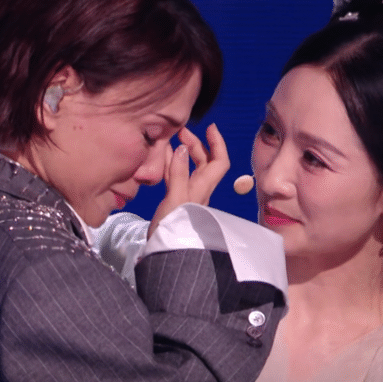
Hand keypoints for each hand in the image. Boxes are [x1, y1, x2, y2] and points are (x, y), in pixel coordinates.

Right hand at [148, 123, 228, 237]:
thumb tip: (182, 147)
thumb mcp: (175, 198)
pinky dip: (171, 165)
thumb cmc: (173, 227)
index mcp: (204, 187)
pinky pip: (176, 177)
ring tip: (171, 139)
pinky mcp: (175, 201)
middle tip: (181, 131)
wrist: (165, 254)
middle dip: (196, 144)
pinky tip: (162, 158)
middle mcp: (199, 190)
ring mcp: (187, 195)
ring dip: (183, 153)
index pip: (219, 161)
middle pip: (204, 162)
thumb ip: (178, 173)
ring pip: (189, 168)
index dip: (217, 143)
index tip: (209, 127)